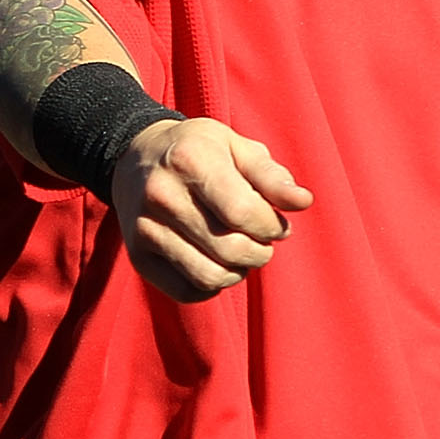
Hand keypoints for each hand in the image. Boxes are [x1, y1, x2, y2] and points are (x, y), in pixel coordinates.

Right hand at [110, 117, 313, 301]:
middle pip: (229, 248)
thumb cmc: (199, 151)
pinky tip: (218, 264)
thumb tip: (303, 202)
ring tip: (243, 255)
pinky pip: (186, 291)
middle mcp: (161, 194)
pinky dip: (212, 286)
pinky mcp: (138, 257)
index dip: (271, 227)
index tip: (278, 225)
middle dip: (261, 252)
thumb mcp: (237, 147)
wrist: (136, 157)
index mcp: (190, 159)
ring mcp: (144, 228)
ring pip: (209, 276)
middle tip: (263, 242)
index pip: (243, 213)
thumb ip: (272, 176)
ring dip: (239, 272)